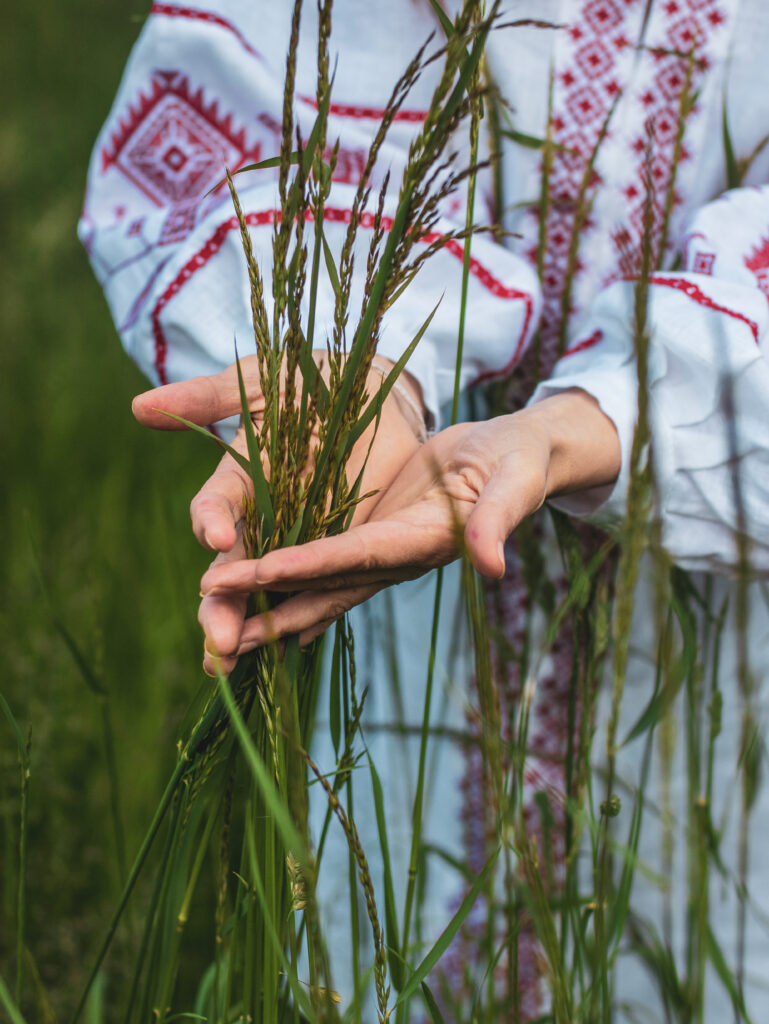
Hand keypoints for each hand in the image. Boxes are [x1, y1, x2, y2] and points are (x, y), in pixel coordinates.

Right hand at [132, 352, 426, 673]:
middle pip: (234, 571)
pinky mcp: (342, 549)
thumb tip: (139, 406)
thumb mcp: (258, 382)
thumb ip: (206, 399)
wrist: (369, 390)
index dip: (211, 522)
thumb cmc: (305, 382)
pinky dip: (306, 619)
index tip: (217, 537)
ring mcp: (302, 539)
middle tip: (217, 642)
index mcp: (239, 481)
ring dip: (252, 630)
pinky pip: (321, 589)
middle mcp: (264, 520)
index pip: (214, 509)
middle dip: (221, 606)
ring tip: (233, 661)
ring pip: (270, 593)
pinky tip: (295, 647)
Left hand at [199, 389, 620, 649]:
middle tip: (215, 622)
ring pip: (320, 587)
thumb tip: (491, 565)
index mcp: (424, 543)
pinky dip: (294, 587)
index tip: (258, 572)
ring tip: (220, 623)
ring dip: (272, 605)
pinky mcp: (379, 541)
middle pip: (327, 587)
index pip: (356, 558)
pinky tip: (263, 601)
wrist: (516, 461)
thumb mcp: (511, 482)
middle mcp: (398, 560)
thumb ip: (496, 520)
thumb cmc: (516, 461)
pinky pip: (329, 570)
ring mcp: (386, 556)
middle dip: (272, 604)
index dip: (307, 567)